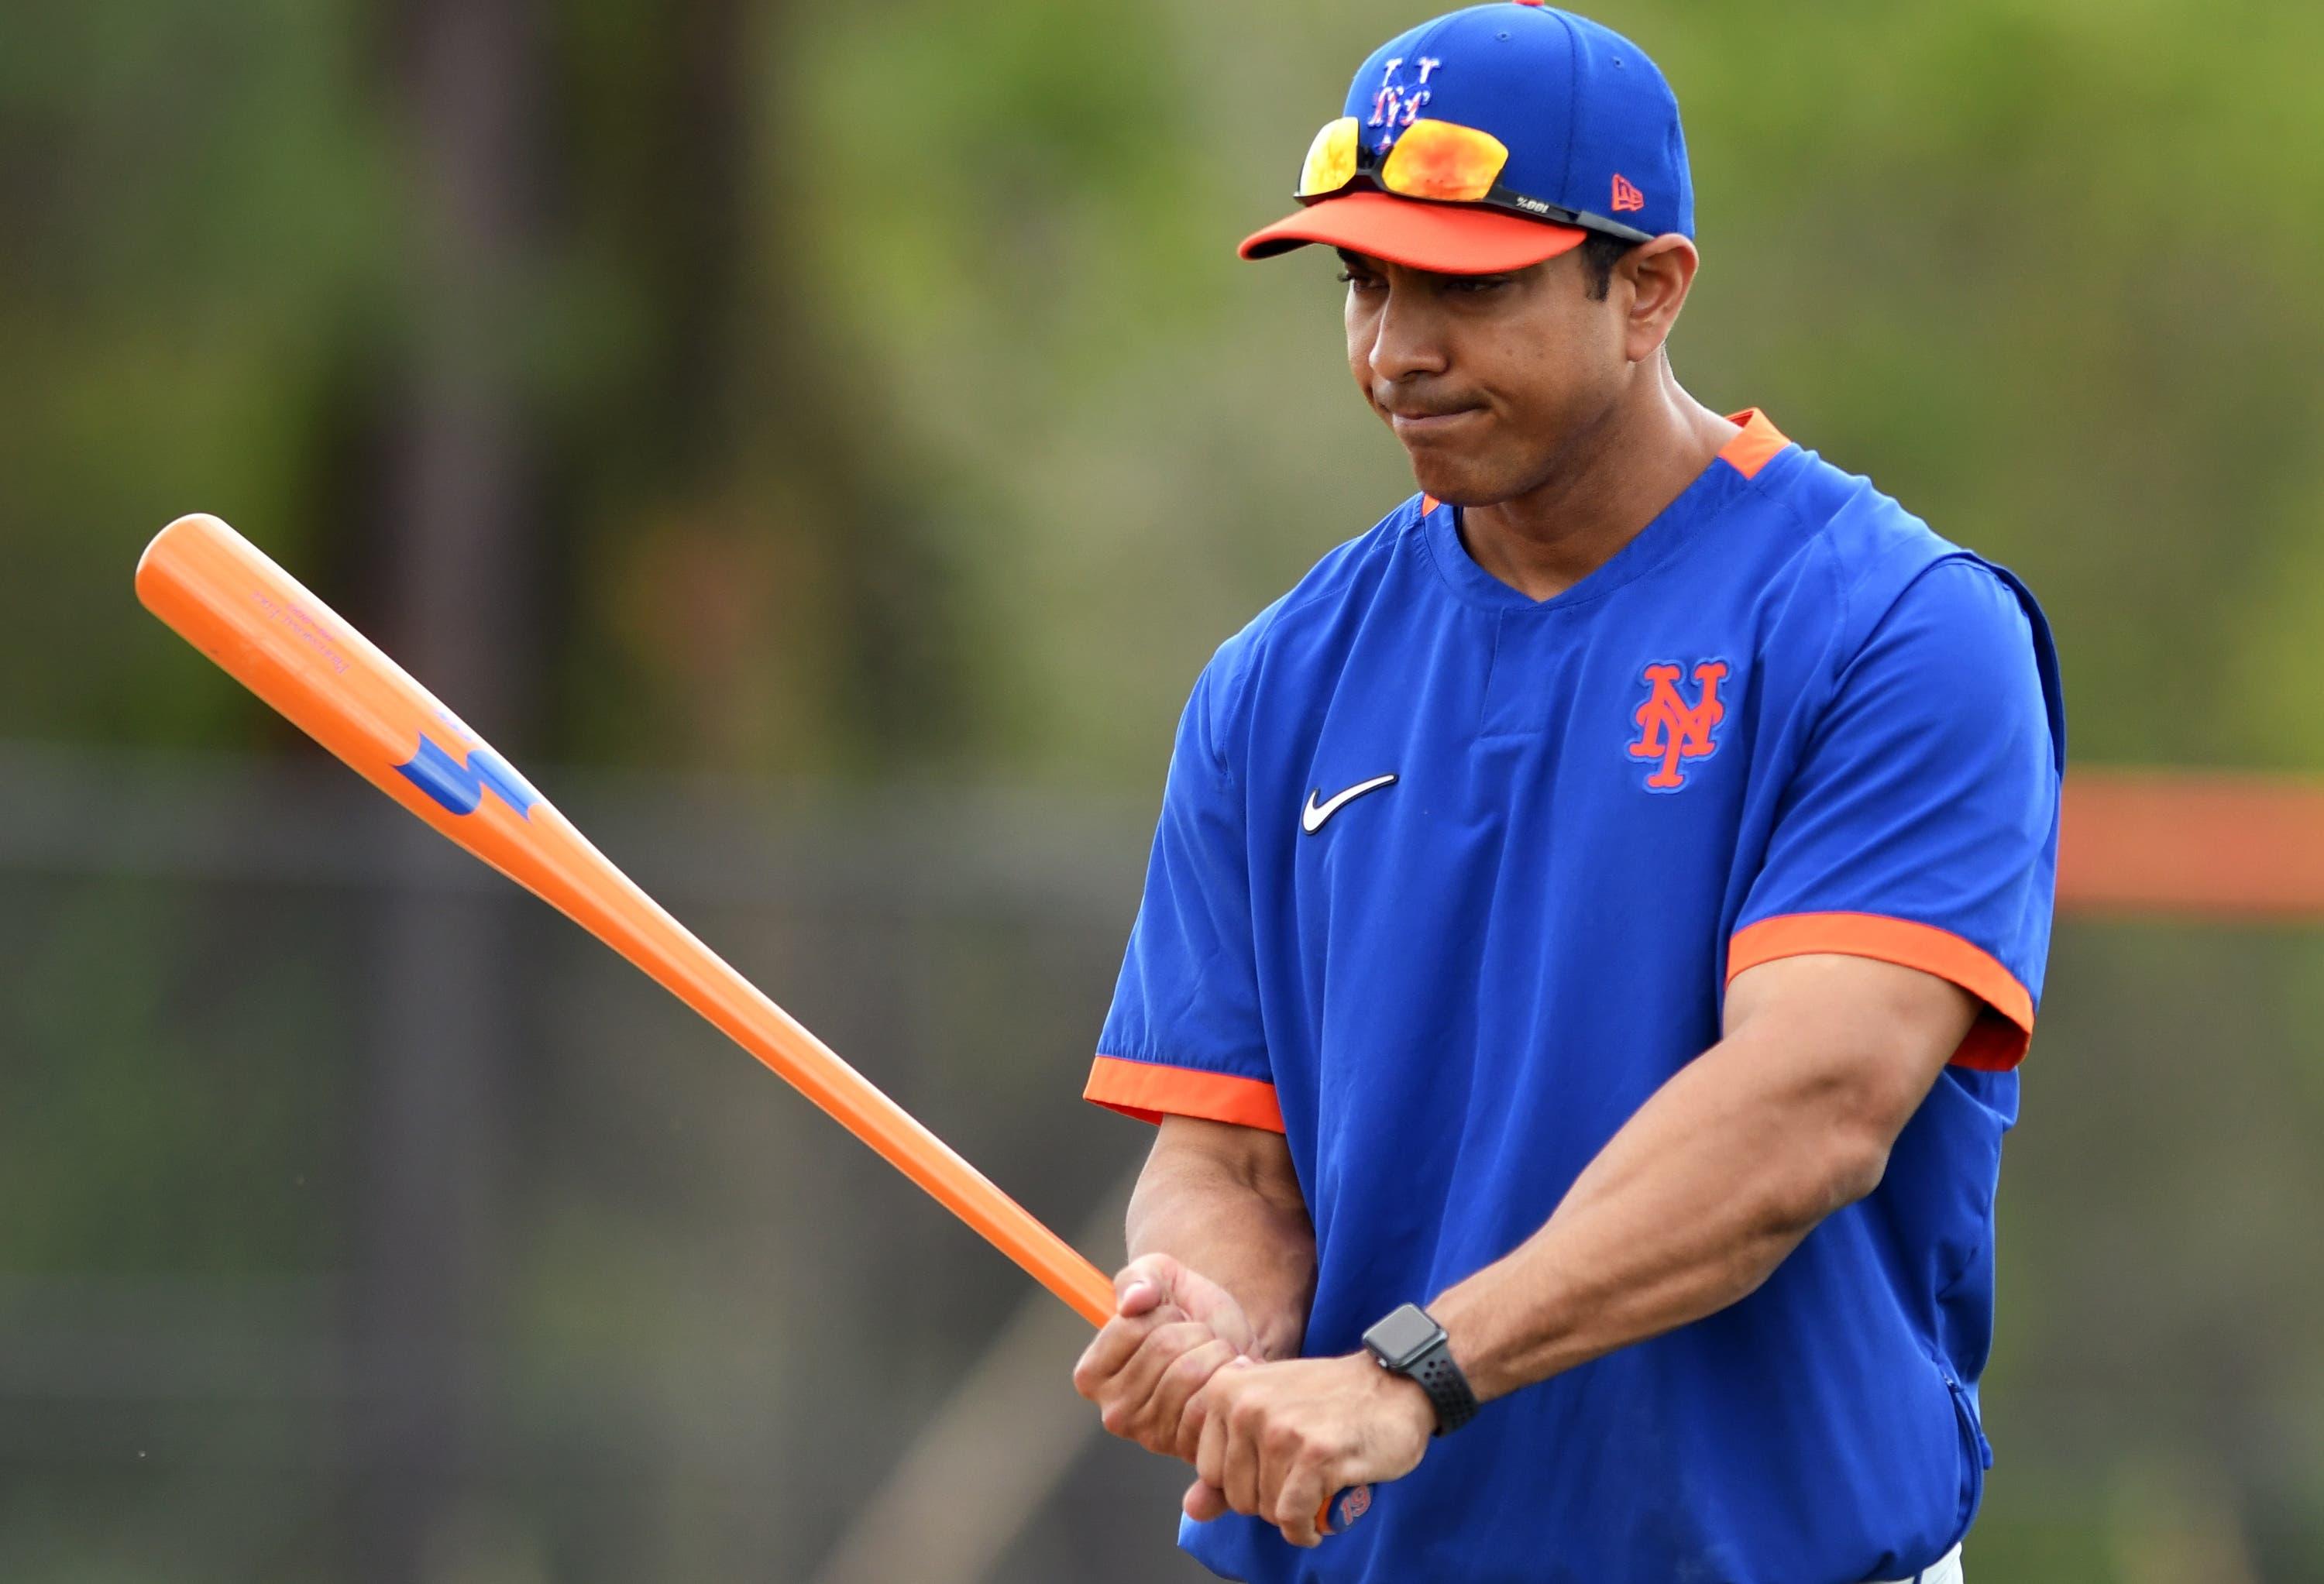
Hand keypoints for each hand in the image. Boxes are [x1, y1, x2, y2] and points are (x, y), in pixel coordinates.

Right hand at [1073, 1254, 1259, 1462]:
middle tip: (1200, 1338)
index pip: (1129, 1327)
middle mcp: (1113, 1411)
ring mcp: (1150, 1434)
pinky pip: (1211, 1399)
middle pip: (1162, 1348)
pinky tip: (1230, 1378)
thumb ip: (1139, 1277)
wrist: (1236, 1349)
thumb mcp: (1162, 1277)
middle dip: (1193, 1330)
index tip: (1171, 1317)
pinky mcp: (1187, 1446)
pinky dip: (1230, 1377)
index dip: (1162, 1312)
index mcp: (1092, 1374)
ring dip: (1215, 1351)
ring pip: (1189, 1371)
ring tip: (1216, 1354)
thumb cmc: (1191, 1313)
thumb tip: (1132, 1301)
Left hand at [1185, 1353, 1432, 1547]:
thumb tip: (1193, 1509)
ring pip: (1266, 1510)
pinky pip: (1293, 1518)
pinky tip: (1319, 1520)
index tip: (1272, 1468)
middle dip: (1268, 1501)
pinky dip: (1305, 1530)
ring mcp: (1281, 1430)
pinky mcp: (1315, 1456)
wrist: (1394, 1385)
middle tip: (1298, 1479)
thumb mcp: (1269, 1419)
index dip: (1242, 1482)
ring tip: (1314, 1490)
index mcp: (1226, 1389)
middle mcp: (1247, 1406)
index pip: (1207, 1471)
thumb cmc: (1330, 1402)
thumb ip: (1227, 1465)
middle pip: (1236, 1495)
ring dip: (1293, 1514)